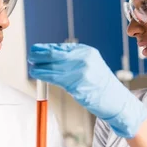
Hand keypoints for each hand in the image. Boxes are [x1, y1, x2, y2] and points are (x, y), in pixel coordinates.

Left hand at [28, 43, 146, 138]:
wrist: (116, 99)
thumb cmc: (99, 83)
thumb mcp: (90, 64)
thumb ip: (72, 59)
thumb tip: (50, 56)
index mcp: (86, 51)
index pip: (60, 47)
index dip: (45, 48)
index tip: (35, 50)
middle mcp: (83, 59)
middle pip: (55, 54)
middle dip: (39, 54)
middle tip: (30, 56)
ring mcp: (80, 72)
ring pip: (53, 66)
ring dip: (39, 66)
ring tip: (32, 67)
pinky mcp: (77, 86)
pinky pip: (56, 79)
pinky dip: (44, 75)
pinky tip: (38, 74)